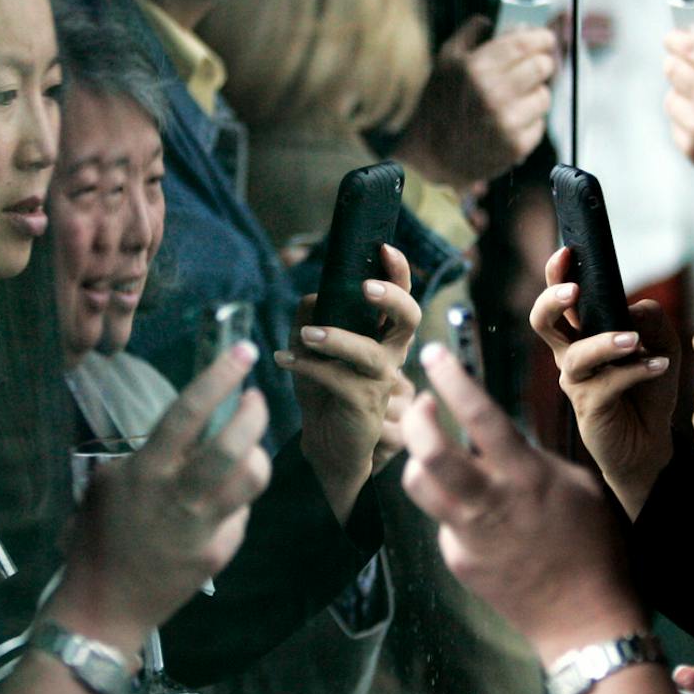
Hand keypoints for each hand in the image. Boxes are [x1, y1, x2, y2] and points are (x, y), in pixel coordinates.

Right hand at [58, 342, 270, 647]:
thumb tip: (181, 430)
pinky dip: (236, 501)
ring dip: (257, 455)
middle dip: (254, 413)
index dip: (219, 378)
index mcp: (146, 472)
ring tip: (249, 448)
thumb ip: (144, 457)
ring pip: (251, 479)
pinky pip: (240, 514)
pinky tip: (221, 503)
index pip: (188, 414)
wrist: (104, 607)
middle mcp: (178, 496)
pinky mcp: (218, 554)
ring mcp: (202, 528)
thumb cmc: (97, 539)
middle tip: (256, 398)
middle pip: (232, 445)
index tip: (244, 352)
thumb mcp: (106, 486)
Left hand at [278, 244, 420, 520]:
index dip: (399, 272)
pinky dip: (310, 367)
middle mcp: (390, 357)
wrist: (327, 445)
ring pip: (371, 353)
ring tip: (307, 334)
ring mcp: (381, 382)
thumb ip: (311, 318)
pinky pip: (339, 380)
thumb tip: (312, 297)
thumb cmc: (323, 392)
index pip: (402, 298)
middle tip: (365, 287)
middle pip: (409, 319)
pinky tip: (284, 360)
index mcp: (382, 337)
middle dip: (392, 298)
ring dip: (338, 338)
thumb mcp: (311, 348)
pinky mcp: (364, 405)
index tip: (384, 249)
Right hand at [393, 16, 557, 186]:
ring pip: (545, 95)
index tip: (545, 38)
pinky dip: (529, 120)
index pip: (524, 43)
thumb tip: (496, 18)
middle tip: (534, 66)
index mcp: (475, 68)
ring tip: (515, 99)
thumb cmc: (439, 106)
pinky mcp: (516, 146)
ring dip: (534, 94)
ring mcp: (506, 122)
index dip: (541, 37)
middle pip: (542, 66)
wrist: (433, 156)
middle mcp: (492, 94)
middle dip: (541, 63)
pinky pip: (540, 122)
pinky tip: (510, 121)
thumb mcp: (445, 60)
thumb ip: (472, 33)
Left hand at [401, 343, 644, 659]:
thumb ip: (535, 460)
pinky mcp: (460, 562)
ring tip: (441, 454)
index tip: (434, 354)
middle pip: (427, 452)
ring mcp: (469, 536)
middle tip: (421, 403)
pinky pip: (444, 522)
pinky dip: (455, 508)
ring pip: (419, 485)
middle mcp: (490, 503)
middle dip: (415, 418)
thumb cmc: (598, 548)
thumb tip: (502, 441)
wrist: (586, 622)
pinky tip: (482, 517)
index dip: (451, 379)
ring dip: (422, 461)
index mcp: (525, 477)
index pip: (478, 415)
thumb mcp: (578, 487)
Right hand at [529, 246, 675, 519]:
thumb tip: (634, 308)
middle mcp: (571, 357)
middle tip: (573, 291)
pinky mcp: (590, 407)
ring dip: (605, 342)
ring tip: (633, 340)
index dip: (556, 274)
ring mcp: (577, 383)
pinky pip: (608, 383)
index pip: (560, 301)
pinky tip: (658, 365)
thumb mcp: (661, 345)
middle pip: (543, 323)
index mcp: (582, 336)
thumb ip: (652, 320)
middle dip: (552, 301)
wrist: (650, 443)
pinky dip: (635, 370)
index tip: (567, 252)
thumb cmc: (647, 392)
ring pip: (576, 356)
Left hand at [663, 19, 693, 195]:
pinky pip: (675, 124)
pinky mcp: (692, 148)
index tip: (674, 39)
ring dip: (684, 96)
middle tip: (692, 70)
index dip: (676, 39)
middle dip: (680, 65)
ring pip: (671, 97)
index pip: (686, 45)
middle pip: (671, 68)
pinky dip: (688, 122)